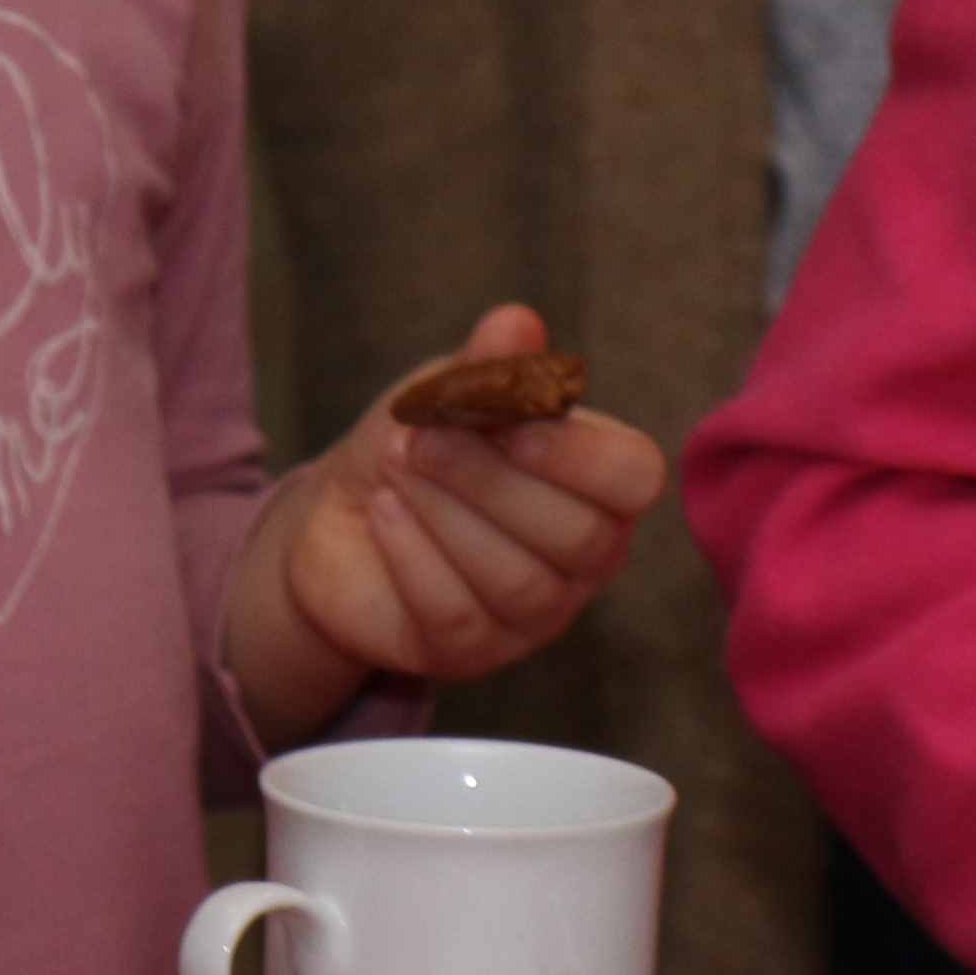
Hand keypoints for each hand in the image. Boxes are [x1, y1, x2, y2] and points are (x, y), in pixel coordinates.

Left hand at [222, 305, 668, 743]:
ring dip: (447, 514)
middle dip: (491, 480)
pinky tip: (385, 515)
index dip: (580, 455)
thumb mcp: (447, 390)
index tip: (511, 424)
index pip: (637, 479)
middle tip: (424, 438)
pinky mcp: (472, 652)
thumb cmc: (420, 443)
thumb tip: (517, 322)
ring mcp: (532, 615)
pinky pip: (458, 617)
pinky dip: (414, 558)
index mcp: (598, 483)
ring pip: (518, 582)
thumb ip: (489, 363)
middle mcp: (583, 557)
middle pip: (577, 538)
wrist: (338, 514)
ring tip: (397, 467)